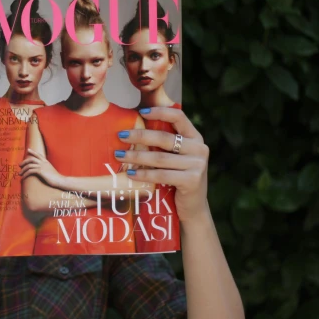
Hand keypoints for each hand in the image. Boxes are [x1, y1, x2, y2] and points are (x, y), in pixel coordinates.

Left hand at [19, 148, 63, 187]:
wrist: (60, 180)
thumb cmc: (56, 178)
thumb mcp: (50, 171)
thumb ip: (46, 168)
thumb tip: (42, 170)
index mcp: (46, 162)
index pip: (38, 155)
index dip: (33, 152)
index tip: (28, 150)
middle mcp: (43, 163)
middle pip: (31, 159)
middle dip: (24, 161)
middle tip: (19, 165)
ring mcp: (42, 166)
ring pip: (29, 165)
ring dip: (23, 170)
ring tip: (20, 174)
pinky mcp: (41, 171)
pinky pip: (30, 171)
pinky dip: (25, 174)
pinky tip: (23, 178)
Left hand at [114, 107, 208, 221]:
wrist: (193, 206)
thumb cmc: (178, 178)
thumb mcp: (175, 158)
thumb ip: (164, 144)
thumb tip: (133, 130)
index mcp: (195, 138)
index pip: (178, 117)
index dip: (160, 112)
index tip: (141, 112)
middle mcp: (200, 148)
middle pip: (164, 138)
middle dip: (139, 136)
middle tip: (120, 135)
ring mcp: (198, 165)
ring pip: (160, 158)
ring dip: (136, 156)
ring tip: (119, 155)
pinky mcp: (192, 181)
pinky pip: (162, 175)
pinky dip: (144, 174)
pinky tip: (131, 173)